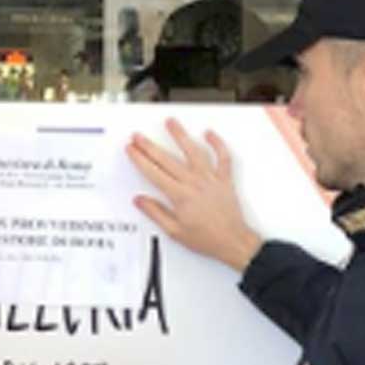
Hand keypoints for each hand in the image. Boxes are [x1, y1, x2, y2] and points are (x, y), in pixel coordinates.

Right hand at [126, 120, 263, 272]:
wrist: (232, 241)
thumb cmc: (207, 239)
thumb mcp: (174, 231)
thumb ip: (155, 213)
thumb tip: (141, 200)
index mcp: (180, 196)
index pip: (154, 172)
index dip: (140, 159)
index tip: (132, 150)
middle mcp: (194, 183)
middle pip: (167, 159)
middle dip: (150, 146)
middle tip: (139, 137)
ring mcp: (210, 179)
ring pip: (193, 151)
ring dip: (181, 135)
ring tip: (171, 123)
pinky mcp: (224, 179)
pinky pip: (222, 157)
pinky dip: (217, 144)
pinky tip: (209, 134)